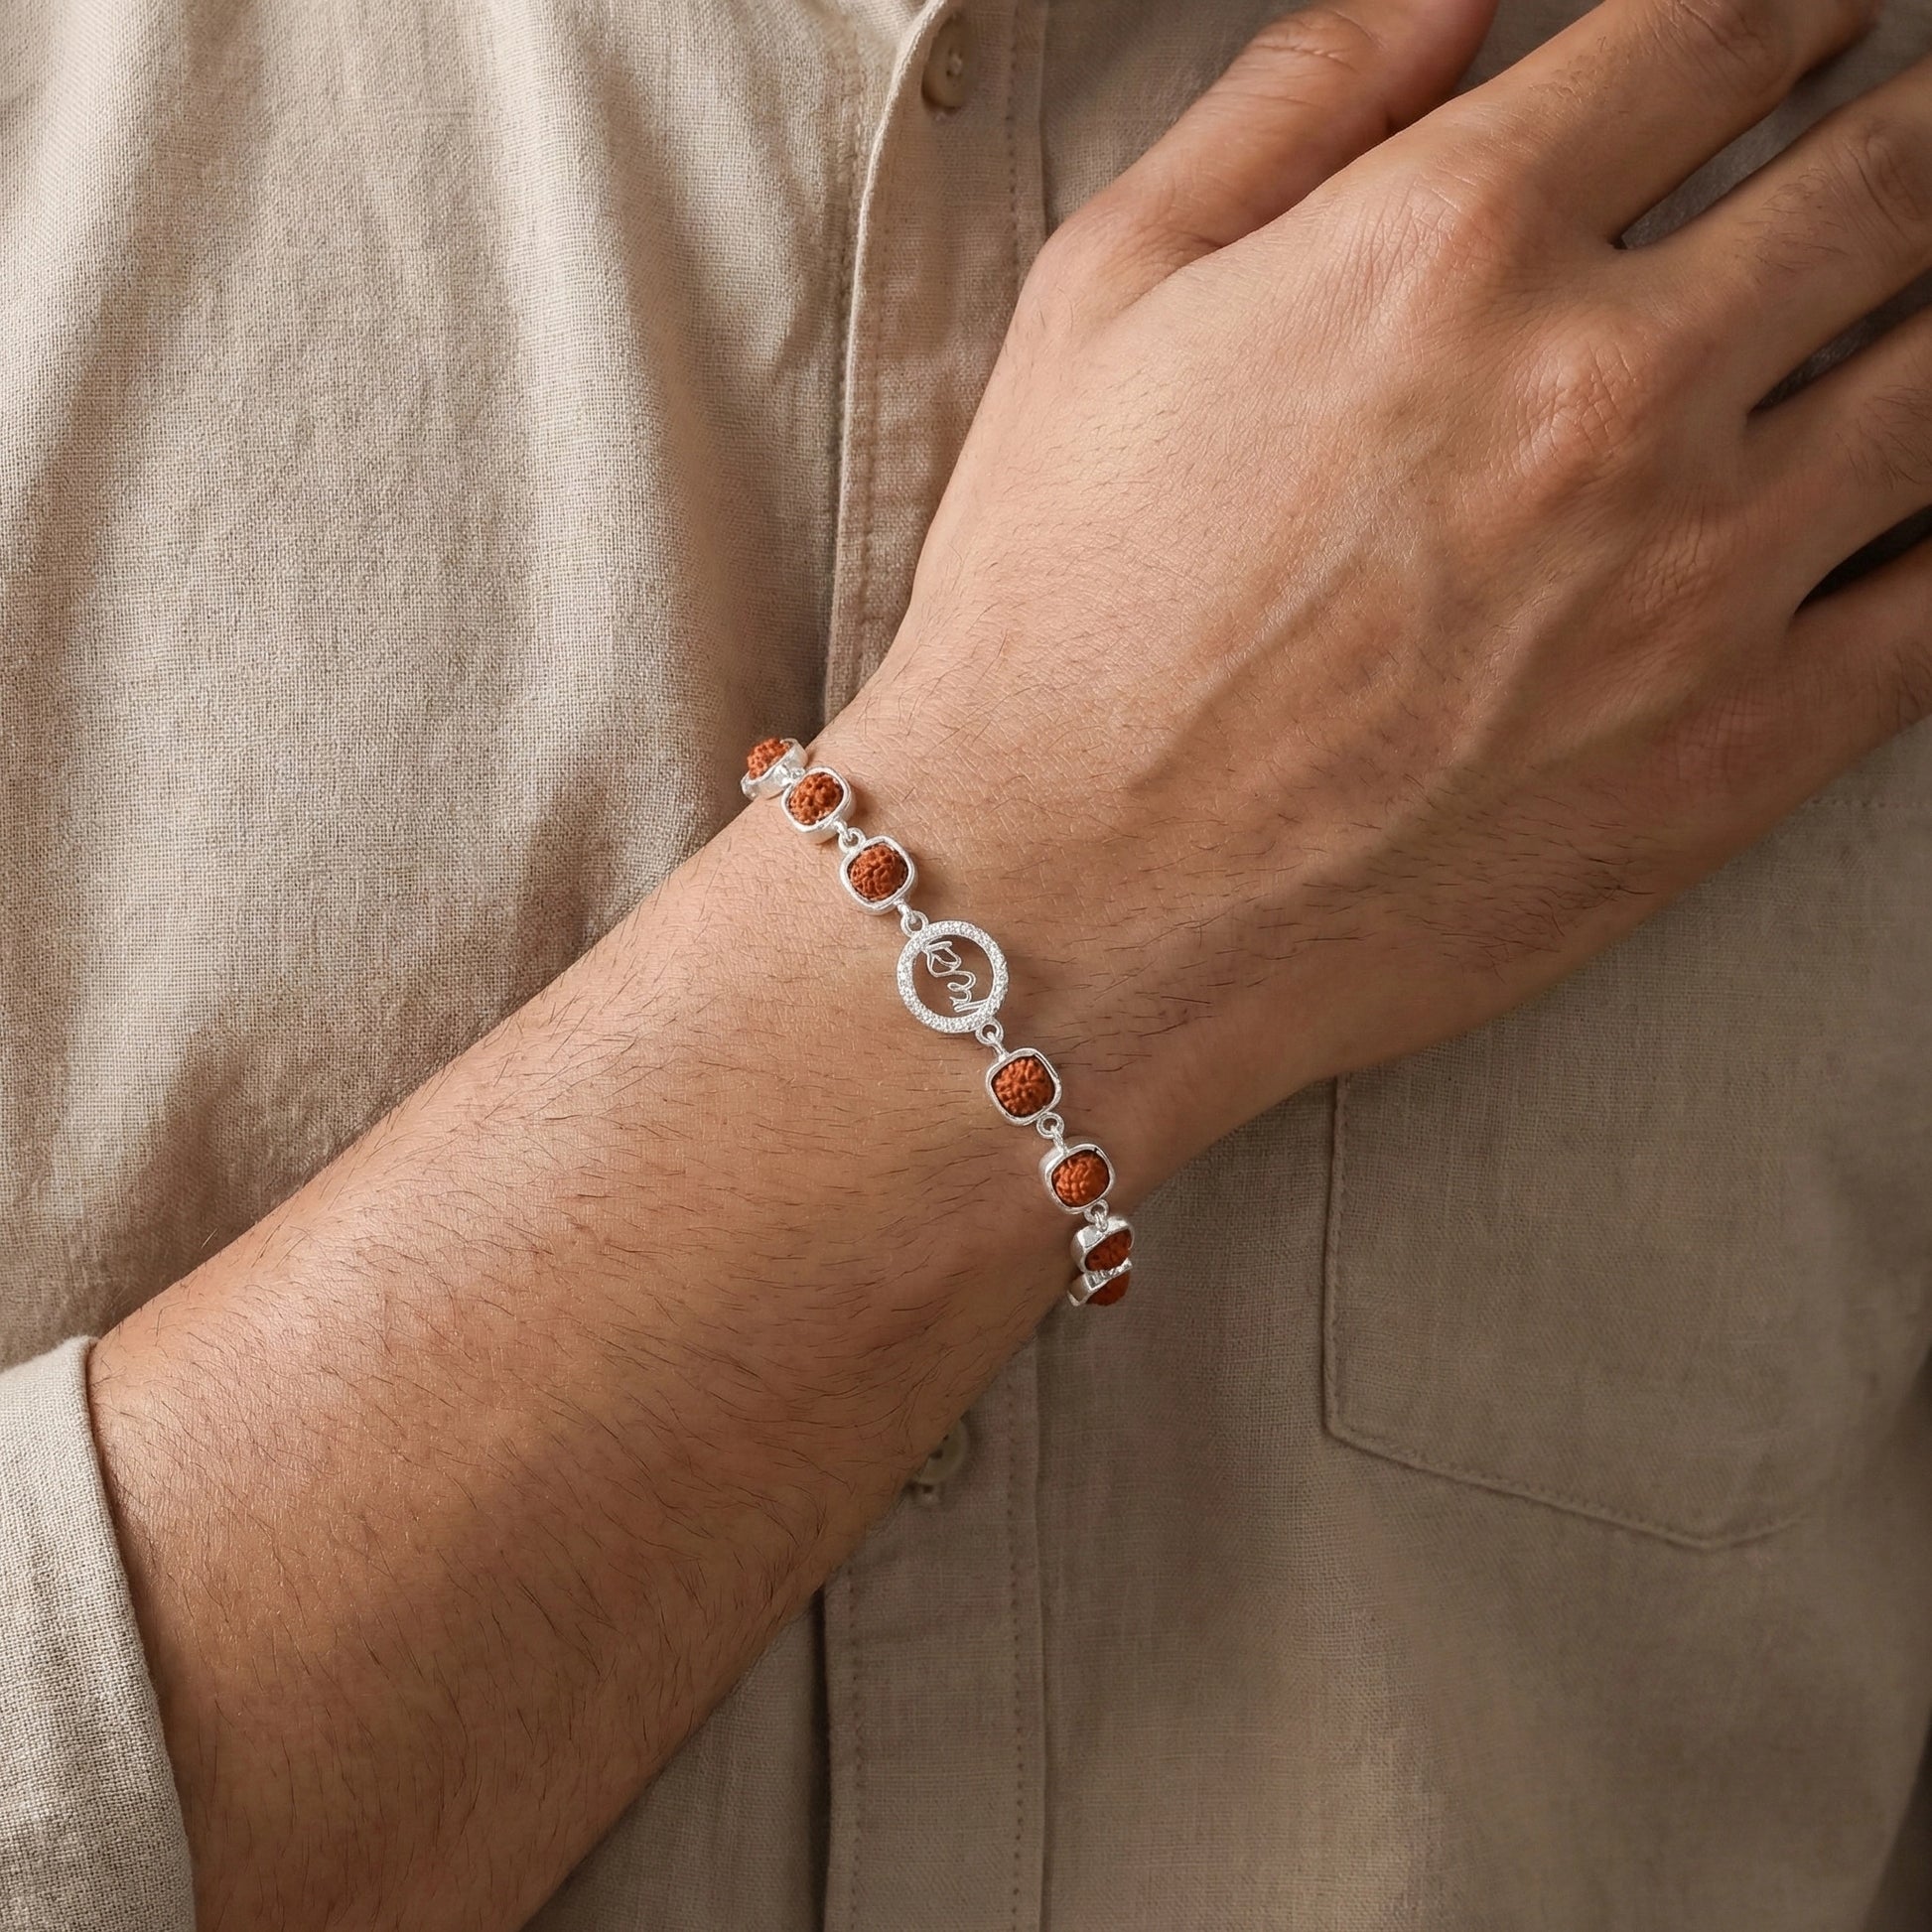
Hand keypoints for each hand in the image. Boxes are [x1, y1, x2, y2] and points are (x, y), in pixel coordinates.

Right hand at [825, 0, 1930, 1188]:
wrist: (1061, 908)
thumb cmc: (1053, 624)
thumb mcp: (1100, 301)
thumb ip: (1290, 103)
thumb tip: (1452, 0)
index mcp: (1444, 248)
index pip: (1721, 30)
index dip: (1791, 6)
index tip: (1800, 29)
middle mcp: (1601, 392)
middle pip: (1886, 180)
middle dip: (1909, 133)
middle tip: (1901, 146)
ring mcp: (1692, 583)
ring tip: (1908, 316)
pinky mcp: (1733, 759)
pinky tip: (1911, 509)